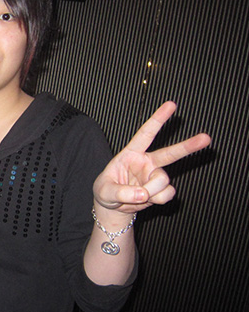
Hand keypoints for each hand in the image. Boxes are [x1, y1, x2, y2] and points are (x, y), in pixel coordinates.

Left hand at [94, 101, 210, 214]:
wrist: (112, 207)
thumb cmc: (106, 191)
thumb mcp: (106, 191)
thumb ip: (122, 192)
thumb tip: (144, 194)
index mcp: (131, 153)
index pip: (145, 133)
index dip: (158, 119)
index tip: (171, 104)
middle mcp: (146, 162)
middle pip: (170, 153)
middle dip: (188, 146)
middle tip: (206, 138)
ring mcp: (155, 175)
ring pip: (163, 180)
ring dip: (152, 191)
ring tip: (139, 195)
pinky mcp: (161, 189)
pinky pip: (166, 194)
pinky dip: (157, 199)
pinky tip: (148, 199)